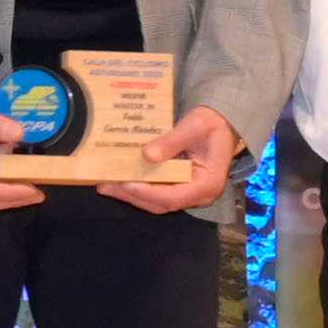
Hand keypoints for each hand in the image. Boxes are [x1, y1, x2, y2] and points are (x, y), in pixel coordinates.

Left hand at [110, 104, 243, 216]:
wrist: (223, 124)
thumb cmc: (212, 123)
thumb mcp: (194, 125)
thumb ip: (172, 141)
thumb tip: (147, 154)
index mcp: (208, 184)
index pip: (173, 197)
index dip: (147, 192)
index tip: (125, 182)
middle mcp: (198, 195)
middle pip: (161, 203)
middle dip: (131, 195)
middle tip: (104, 185)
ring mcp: (189, 193)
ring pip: (156, 201)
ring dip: (130, 194)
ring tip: (105, 184)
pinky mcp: (180, 187)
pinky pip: (156, 192)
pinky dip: (137, 188)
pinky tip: (118, 180)